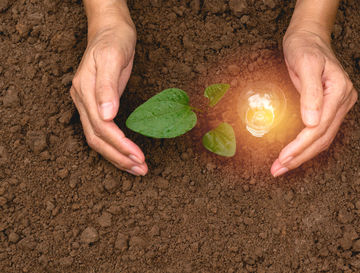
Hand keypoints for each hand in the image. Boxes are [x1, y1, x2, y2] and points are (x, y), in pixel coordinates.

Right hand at [70, 17, 147, 175]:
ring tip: (137, 168)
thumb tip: (107, 116)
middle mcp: (82, 100)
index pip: (101, 127)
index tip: (138, 156)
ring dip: (117, 156)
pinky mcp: (96, 104)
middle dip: (119, 157)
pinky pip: (102, 131)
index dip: (120, 145)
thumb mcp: (112, 57)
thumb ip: (107, 86)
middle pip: (97, 139)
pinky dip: (115, 146)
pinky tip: (126, 153)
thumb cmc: (113, 40)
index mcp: (85, 90)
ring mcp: (87, 103)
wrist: (109, 29)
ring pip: (97, 139)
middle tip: (141, 169)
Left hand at [271, 30, 356, 176]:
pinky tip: (293, 154)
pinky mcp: (328, 107)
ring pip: (322, 139)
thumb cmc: (304, 47)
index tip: (283, 158)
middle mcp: (342, 101)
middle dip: (299, 157)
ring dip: (302, 156)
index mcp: (339, 92)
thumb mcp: (305, 63)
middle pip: (322, 138)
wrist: (308, 38)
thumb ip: (310, 92)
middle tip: (277, 170)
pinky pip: (320, 132)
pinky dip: (306, 146)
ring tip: (281, 167)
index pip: (319, 128)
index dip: (300, 146)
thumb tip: (311, 123)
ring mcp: (337, 105)